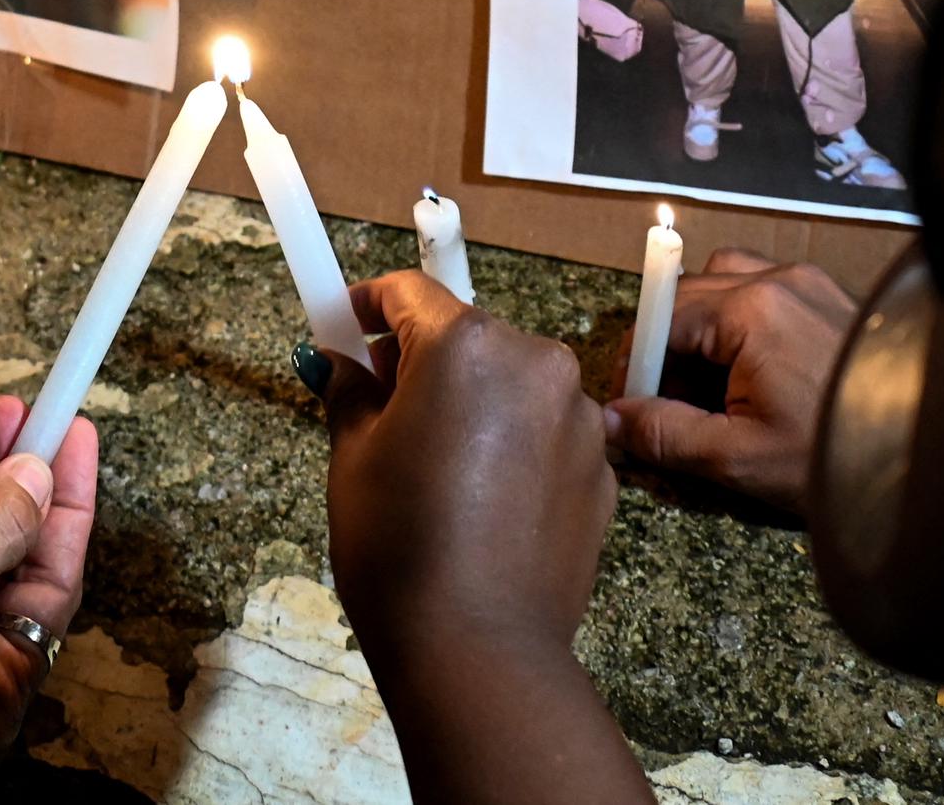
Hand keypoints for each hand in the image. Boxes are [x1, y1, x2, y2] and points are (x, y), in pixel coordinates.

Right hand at [315, 271, 614, 663]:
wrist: (481, 650)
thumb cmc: (400, 545)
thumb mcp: (353, 458)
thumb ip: (351, 390)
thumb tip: (340, 361)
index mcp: (466, 346)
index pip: (408, 292)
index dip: (367, 304)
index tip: (342, 324)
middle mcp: (536, 362)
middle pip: (467, 336)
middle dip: (421, 358)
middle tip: (380, 405)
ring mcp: (579, 417)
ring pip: (511, 384)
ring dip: (474, 402)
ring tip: (437, 467)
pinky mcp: (603, 469)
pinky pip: (545, 433)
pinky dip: (512, 446)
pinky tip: (482, 502)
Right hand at [604, 248, 857, 512]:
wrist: (934, 450)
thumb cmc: (838, 454)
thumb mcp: (740, 457)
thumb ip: (667, 434)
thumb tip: (612, 421)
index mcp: (750, 310)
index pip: (659, 320)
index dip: (635, 366)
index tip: (633, 408)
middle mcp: (777, 279)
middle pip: (686, 296)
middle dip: (666, 350)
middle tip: (668, 406)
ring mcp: (808, 282)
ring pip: (723, 281)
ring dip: (702, 325)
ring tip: (711, 384)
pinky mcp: (830, 295)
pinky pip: (764, 288)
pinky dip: (742, 318)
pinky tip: (752, 368)